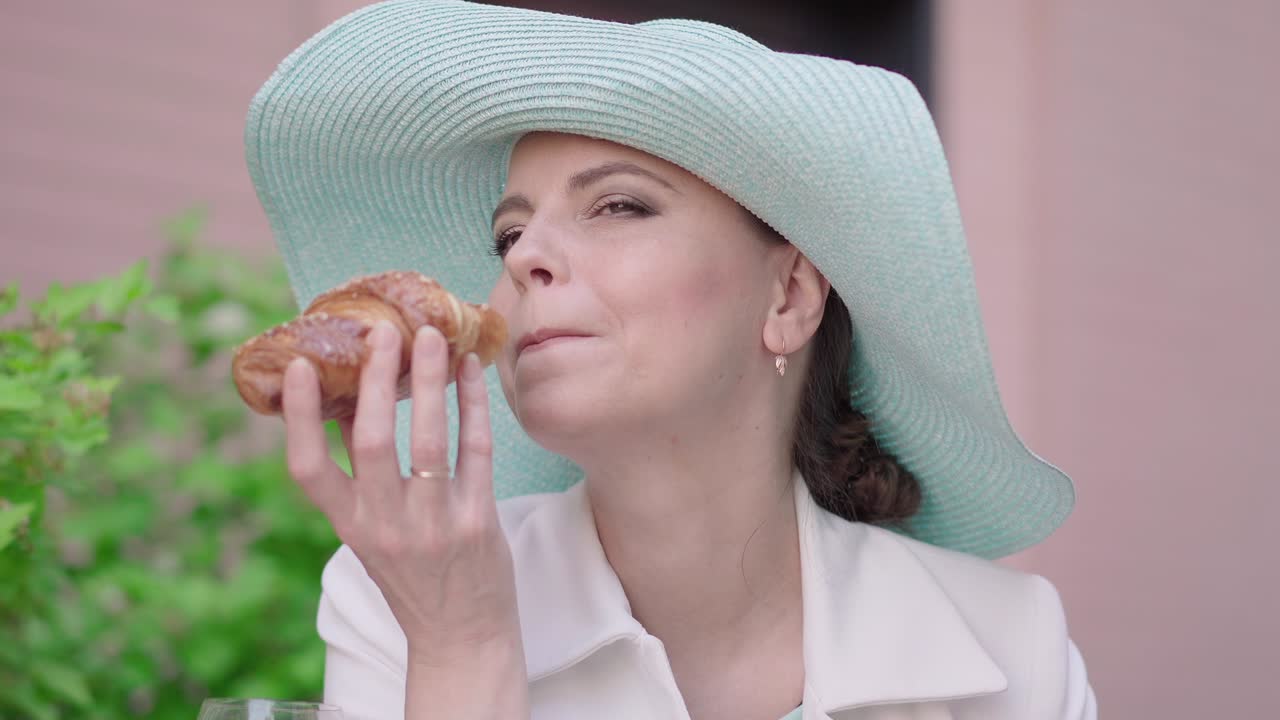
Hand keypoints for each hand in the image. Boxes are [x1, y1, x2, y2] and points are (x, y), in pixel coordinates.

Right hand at [280, 319, 523, 664]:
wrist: (462, 637)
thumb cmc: (415, 579)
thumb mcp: (372, 536)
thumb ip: (361, 480)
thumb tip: (349, 405)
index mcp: (349, 527)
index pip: (307, 470)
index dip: (300, 417)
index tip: (300, 367)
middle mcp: (386, 525)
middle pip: (369, 440)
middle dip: (374, 379)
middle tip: (381, 331)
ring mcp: (434, 523)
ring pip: (427, 438)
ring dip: (429, 381)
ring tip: (430, 335)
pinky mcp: (478, 520)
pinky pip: (475, 449)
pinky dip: (472, 405)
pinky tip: (470, 371)